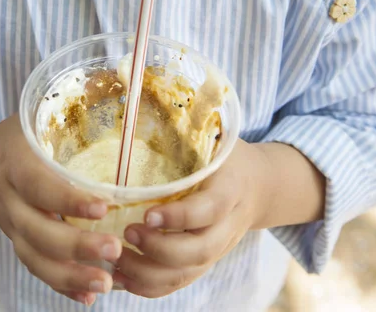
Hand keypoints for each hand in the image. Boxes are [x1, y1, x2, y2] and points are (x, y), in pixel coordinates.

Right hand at [0, 115, 121, 304]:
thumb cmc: (21, 136)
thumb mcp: (37, 113)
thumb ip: (75, 99)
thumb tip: (126, 70)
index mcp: (14, 164)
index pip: (40, 186)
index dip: (68, 199)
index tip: (105, 206)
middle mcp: (8, 200)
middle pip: (36, 231)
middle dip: (75, 245)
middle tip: (115, 250)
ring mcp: (11, 226)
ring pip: (34, 258)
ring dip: (69, 275)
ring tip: (107, 283)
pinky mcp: (18, 242)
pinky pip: (35, 268)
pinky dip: (61, 285)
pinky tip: (90, 295)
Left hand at [112, 140, 271, 297]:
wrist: (260, 186)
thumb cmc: (226, 157)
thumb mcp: (216, 137)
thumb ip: (187, 125)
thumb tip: (138, 89)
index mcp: (230, 189)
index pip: (208, 209)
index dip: (179, 217)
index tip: (146, 214)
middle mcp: (228, 225)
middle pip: (198, 251)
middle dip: (159, 249)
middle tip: (125, 233)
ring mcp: (218, 248)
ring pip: (187, 273)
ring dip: (148, 273)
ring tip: (115, 259)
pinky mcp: (206, 261)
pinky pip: (181, 283)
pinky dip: (150, 286)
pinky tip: (121, 276)